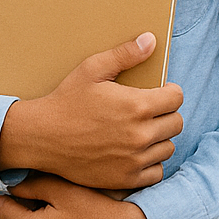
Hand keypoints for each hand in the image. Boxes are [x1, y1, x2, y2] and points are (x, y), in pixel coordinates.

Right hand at [0, 33, 183, 189]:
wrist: (42, 137)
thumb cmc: (66, 100)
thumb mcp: (92, 69)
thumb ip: (125, 54)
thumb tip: (151, 40)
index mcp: (137, 105)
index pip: (176, 98)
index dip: (169, 92)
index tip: (158, 93)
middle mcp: (140, 135)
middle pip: (176, 123)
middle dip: (166, 114)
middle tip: (147, 111)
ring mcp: (134, 160)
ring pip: (168, 148)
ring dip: (159, 139)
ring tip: (139, 130)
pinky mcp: (125, 179)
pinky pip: (156, 172)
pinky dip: (150, 163)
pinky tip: (135, 152)